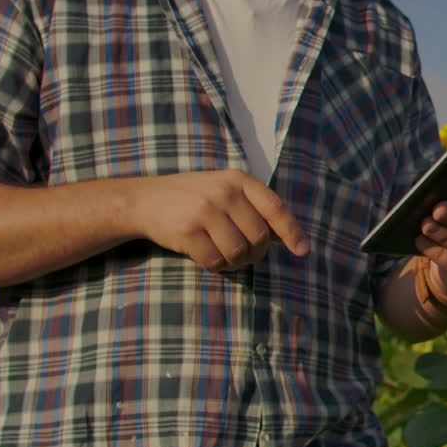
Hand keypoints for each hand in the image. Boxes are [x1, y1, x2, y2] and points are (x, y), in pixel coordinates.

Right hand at [131, 170, 310, 271]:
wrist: (143, 200)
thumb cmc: (192, 198)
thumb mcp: (226, 192)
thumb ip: (255, 209)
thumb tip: (286, 236)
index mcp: (239, 180)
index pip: (275, 208)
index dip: (292, 232)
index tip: (303, 251)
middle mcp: (225, 192)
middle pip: (258, 237)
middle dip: (255, 253)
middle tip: (243, 254)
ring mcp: (205, 210)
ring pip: (238, 252)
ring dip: (235, 262)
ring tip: (223, 254)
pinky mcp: (187, 231)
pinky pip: (215, 261)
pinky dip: (215, 266)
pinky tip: (206, 256)